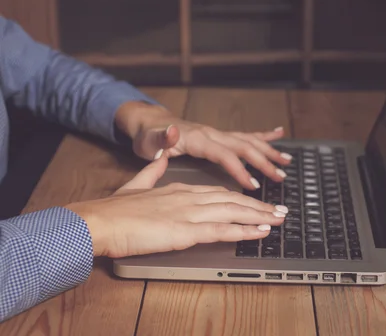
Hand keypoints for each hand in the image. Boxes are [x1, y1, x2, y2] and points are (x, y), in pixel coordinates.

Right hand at [66, 155, 286, 257]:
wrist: (100, 219)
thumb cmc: (115, 209)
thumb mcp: (138, 184)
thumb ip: (154, 171)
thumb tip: (162, 158)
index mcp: (179, 189)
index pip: (218, 192)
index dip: (240, 196)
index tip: (256, 201)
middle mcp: (189, 198)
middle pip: (233, 200)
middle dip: (260, 206)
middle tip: (281, 210)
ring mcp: (189, 213)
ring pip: (234, 211)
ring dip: (260, 216)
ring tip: (279, 219)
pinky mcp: (186, 230)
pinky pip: (223, 229)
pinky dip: (245, 230)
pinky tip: (261, 231)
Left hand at [115, 102, 292, 189]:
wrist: (148, 123)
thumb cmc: (148, 136)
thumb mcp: (148, 140)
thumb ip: (161, 138)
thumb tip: (172, 130)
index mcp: (198, 139)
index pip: (224, 155)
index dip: (240, 169)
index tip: (254, 184)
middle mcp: (212, 134)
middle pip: (243, 147)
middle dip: (264, 162)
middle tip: (279, 177)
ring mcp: (217, 134)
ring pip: (248, 141)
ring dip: (269, 151)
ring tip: (286, 161)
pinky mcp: (219, 135)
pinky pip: (245, 135)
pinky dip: (263, 135)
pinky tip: (278, 134)